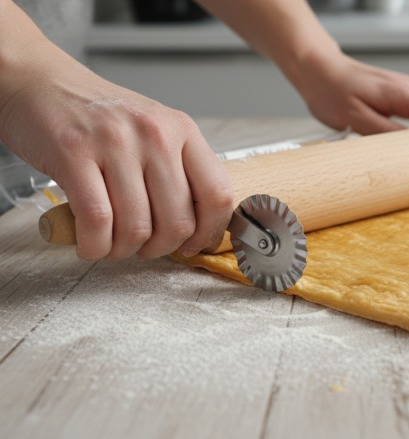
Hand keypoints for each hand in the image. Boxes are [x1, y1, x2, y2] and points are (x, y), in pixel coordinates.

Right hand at [0, 41, 232, 259]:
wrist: (41, 83)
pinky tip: (90, 242)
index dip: (208, 232)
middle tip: (144, 246)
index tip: (193, 245)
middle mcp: (155, 135)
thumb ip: (178, 170)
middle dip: (160, 248)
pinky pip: (97, 221)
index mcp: (183, 130)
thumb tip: (196, 227)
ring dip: (123, 250)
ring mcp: (116, 143)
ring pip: (137, 227)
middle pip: (178, 221)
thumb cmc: (98, 115)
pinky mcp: (74, 154)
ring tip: (112, 243)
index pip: (218, 194)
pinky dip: (94, 245)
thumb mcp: (154, 131)